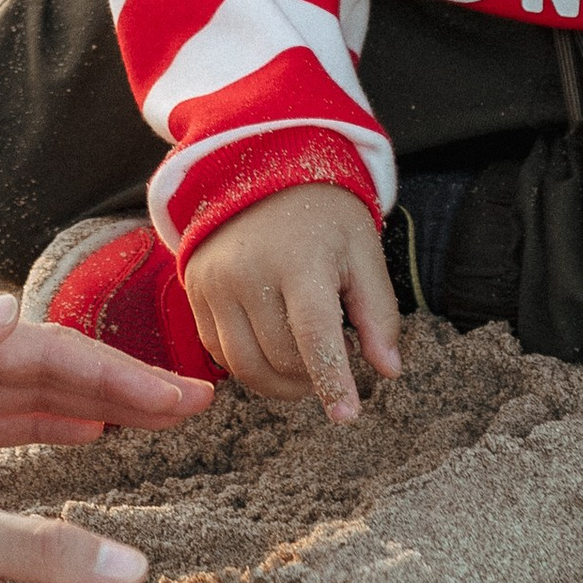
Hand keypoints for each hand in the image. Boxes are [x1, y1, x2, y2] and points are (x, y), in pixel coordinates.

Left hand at [0, 297, 214, 503]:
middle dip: (123, 383)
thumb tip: (3, 312)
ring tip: (159, 414)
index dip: (115, 370)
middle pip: (50, 370)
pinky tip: (80, 435)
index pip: (43, 353)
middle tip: (196, 403)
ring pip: (29, 398)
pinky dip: (40, 427)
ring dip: (94, 404)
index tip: (179, 392)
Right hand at [181, 183, 401, 424]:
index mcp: (298, 261)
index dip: (332, 382)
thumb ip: (379, 313)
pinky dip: (250, 364)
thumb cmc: (322, 212)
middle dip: (313, 377)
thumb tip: (388, 370)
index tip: (347, 416)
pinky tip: (274, 346)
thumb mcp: (363, 251)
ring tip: (307, 362)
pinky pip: (220, 351)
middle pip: (281, 358)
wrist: (260, 166)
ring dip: (281, 382)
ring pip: (246, 365)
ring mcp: (213, 283)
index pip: (313, 337)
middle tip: (337, 358)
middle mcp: (247, 273)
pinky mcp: (194, 290)